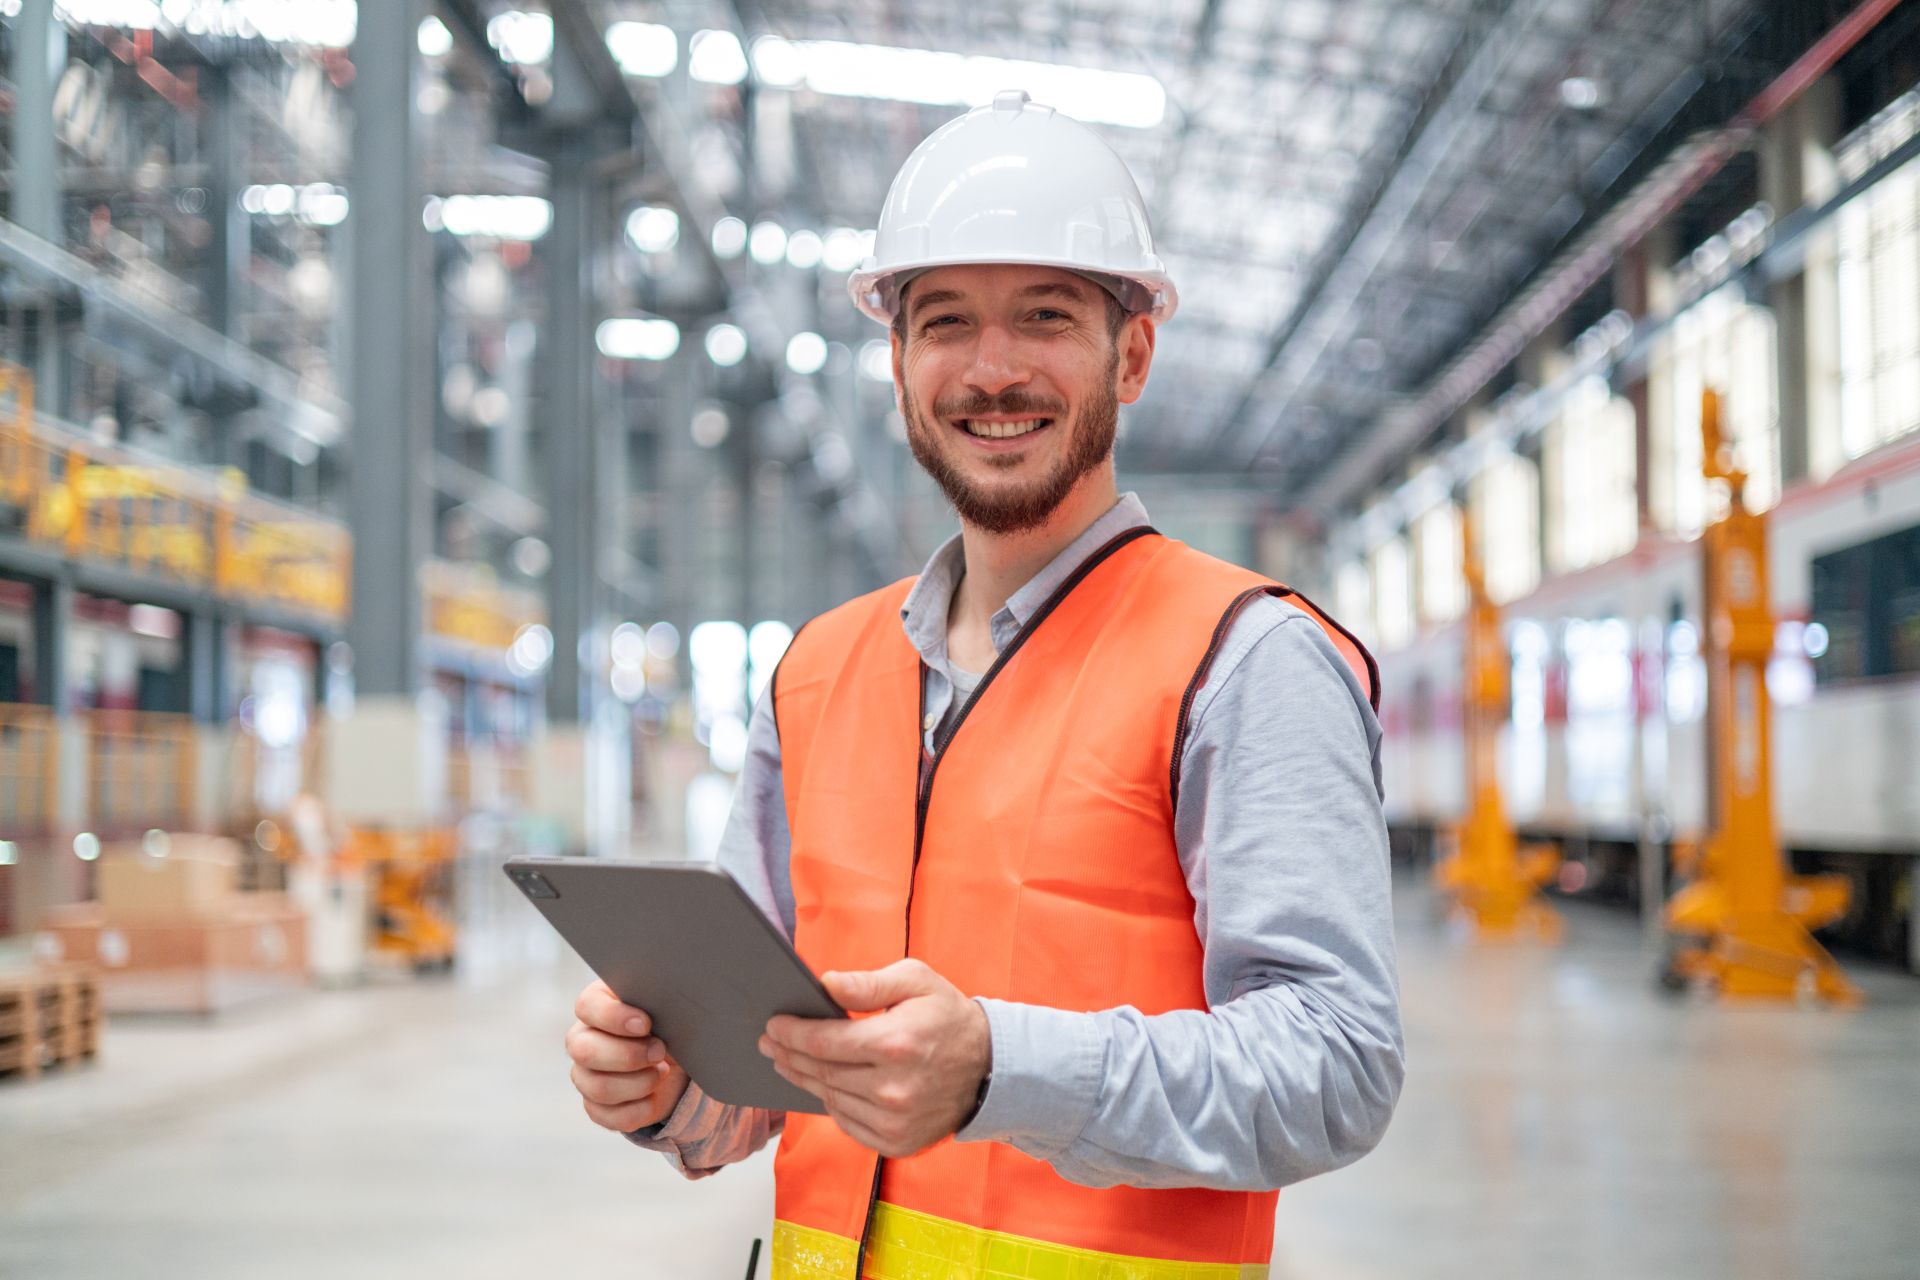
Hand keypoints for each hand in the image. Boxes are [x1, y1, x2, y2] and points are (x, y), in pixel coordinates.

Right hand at [567, 979, 688, 1132]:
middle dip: (628, 1055)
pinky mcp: (597, 1107)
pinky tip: (654, 1097)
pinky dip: (639, 1109)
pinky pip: (610, 1116)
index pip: (586, 1007)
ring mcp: (586, 1076)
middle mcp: (583, 1040)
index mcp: (596, 1006)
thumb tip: (669, 997)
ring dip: (638, 1083)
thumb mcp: (667, 1006)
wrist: (678, 1060)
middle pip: (584, 1051)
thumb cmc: (669, 1023)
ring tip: (662, 1072)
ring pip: (598, 1087)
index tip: (646, 1024)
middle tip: (660, 1051)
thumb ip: (659, 998)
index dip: (613, 1017)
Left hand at [761, 958, 989, 1157]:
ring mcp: (895, 1122)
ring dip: (805, 1080)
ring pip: (830, 1100)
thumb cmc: (948, 1017)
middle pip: (821, 1073)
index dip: (792, 1033)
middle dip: (789, 1055)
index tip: (773, 1025)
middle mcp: (893, 1089)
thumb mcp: (916, 981)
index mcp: (895, 1043)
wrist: (990, 1068)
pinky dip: (832, 1104)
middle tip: (769, 1042)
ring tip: (789, 1062)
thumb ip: (867, 983)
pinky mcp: (897, 1143)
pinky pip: (848, 1123)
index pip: (824, 1042)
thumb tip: (824, 984)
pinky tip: (824, 1085)